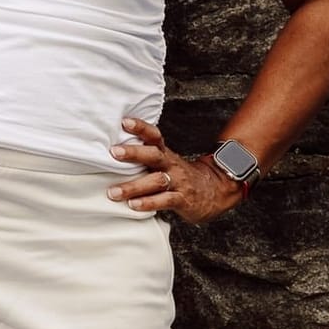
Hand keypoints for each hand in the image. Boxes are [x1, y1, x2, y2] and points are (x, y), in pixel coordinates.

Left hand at [106, 116, 244, 223]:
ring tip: (114, 192)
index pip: (154, 136)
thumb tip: (113, 150)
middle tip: (114, 152)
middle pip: (153, 155)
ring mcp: (178, 182)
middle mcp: (171, 165)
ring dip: (133, 186)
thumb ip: (146, 158)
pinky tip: (133, 205)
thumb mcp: (166, 162)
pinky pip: (165, 200)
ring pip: (156, 180)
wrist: (215, 191)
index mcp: (166, 154)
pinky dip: (148, 203)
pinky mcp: (182, 199)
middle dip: (133, 153)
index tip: (124, 122)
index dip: (141, 128)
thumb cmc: (181, 177)